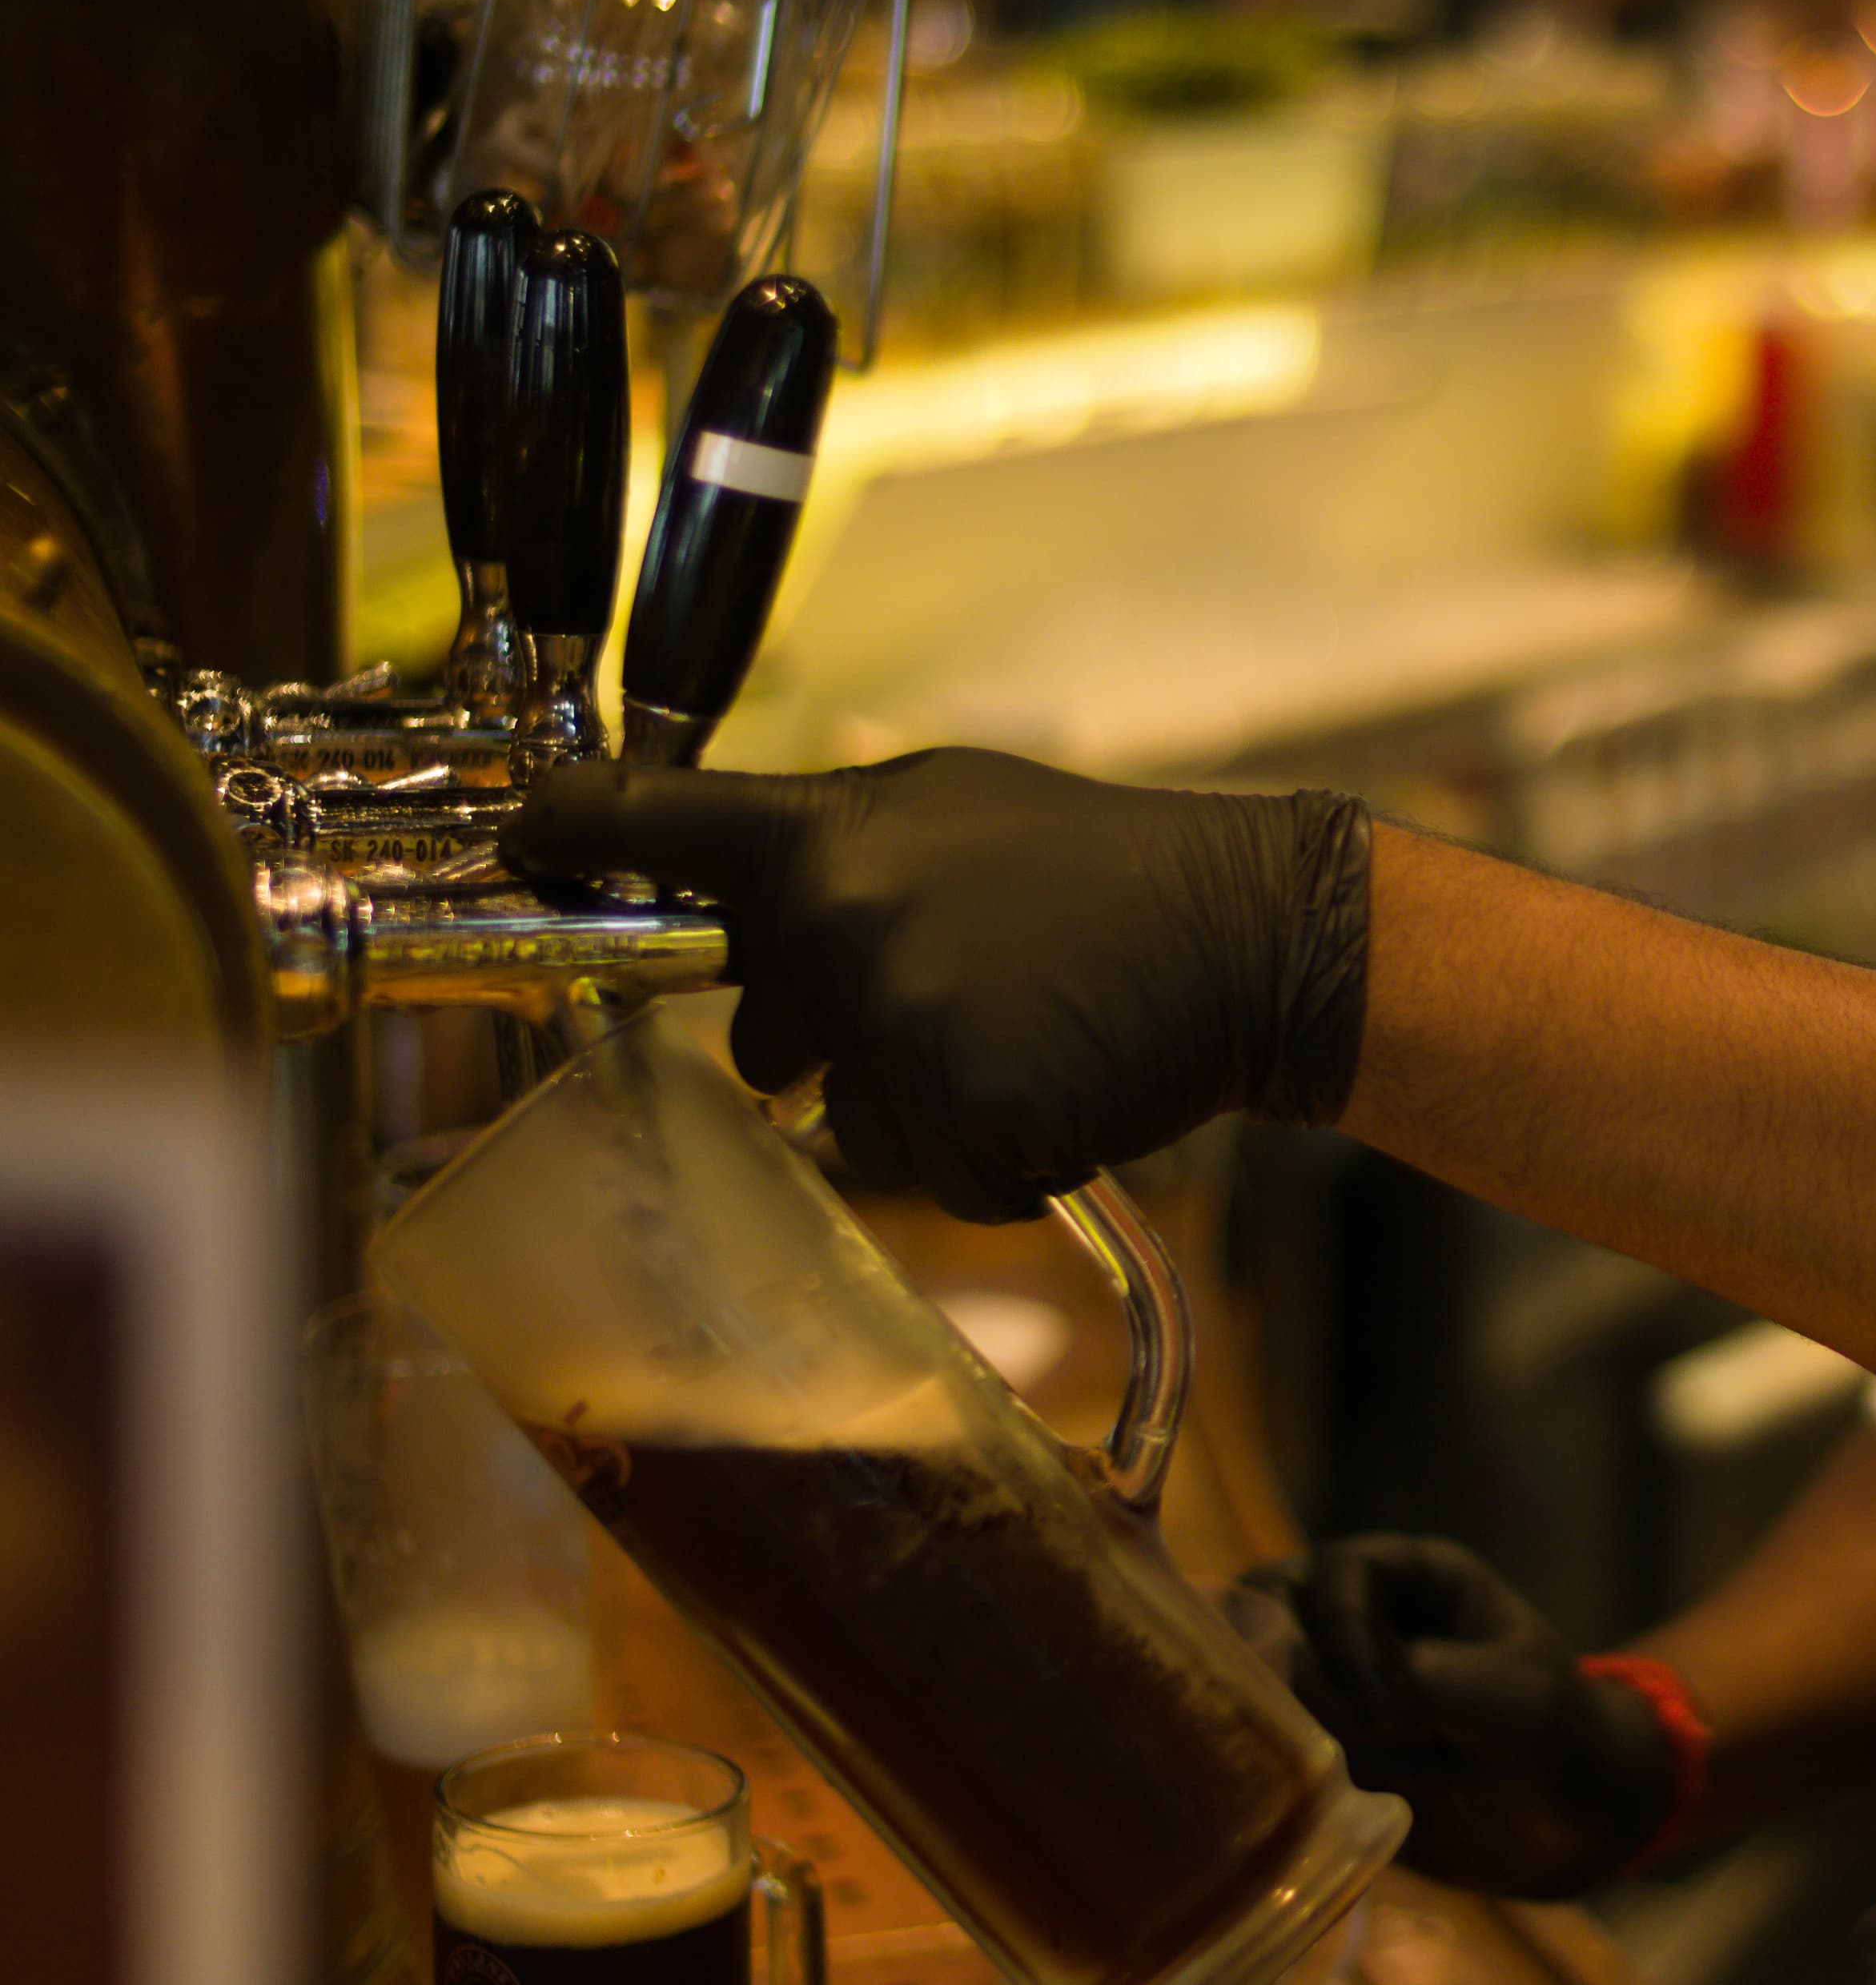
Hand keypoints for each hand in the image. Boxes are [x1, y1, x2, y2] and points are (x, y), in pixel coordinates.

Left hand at [507, 749, 1368, 1221]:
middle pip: (755, 1036)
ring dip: (918, 1105)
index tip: (521, 836)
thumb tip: (726, 892)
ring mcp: (897, 1037)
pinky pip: (929, 1179)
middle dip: (836, 1035)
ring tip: (1019, 1037)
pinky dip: (986, 1156)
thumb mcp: (950, 806)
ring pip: (844, 1122)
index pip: (650, 826)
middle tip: (956, 989)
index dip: (565, 831)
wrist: (1245, 935)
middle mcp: (839, 933)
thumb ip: (826, 849)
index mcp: (827, 841)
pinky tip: (1053, 1088)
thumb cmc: (1099, 867)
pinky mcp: (962, 1125)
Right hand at [1242, 1536, 1677, 1899]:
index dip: (1342, 1631)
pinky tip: (1316, 1805)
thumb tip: (1313, 1694)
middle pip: (1267, 1611)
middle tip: (1323, 1733)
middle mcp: (1357, 1622)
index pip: (1337, 1574)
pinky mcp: (1318, 1753)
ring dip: (1283, 1726)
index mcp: (1411, 1578)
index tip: (1385, 1711)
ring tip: (1338, 1774)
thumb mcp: (1506, 1696)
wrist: (1570, 1826)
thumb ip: (1418, 1681)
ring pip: (1257, 1682)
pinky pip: (1266, 1749)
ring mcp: (1330, 1687)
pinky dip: (1277, 1775)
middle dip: (1284, 1669)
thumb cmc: (1556, 1735)